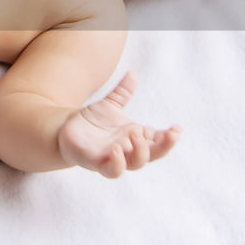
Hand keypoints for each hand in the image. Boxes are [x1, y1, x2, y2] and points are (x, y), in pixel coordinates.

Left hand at [56, 72, 181, 177]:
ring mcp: (114, 158)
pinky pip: (111, 170)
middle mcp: (128, 149)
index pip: (158, 141)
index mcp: (135, 136)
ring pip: (134, 164)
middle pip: (152, 155)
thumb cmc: (92, 121)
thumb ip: (122, 92)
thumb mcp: (110, 104)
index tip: (177, 129)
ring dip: (140, 153)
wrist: (66, 130)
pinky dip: (117, 163)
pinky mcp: (97, 163)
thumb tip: (133, 73)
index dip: (169, 138)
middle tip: (168, 134)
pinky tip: (117, 150)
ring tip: (136, 136)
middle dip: (163, 147)